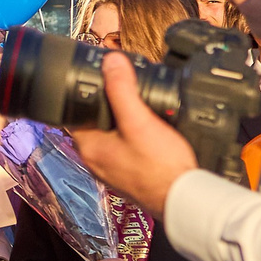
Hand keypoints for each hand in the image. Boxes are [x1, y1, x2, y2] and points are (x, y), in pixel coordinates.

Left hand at [71, 54, 199, 217]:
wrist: (184, 199)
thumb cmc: (161, 167)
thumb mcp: (140, 121)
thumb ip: (122, 90)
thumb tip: (111, 62)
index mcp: (89, 147)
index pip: (76, 111)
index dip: (88, 92)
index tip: (102, 78)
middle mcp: (95, 160)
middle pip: (94, 121)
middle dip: (109, 104)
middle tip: (127, 89)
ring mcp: (111, 169)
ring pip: (111, 134)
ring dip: (123, 120)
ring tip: (141, 108)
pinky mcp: (128, 174)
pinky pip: (124, 148)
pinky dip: (133, 136)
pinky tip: (149, 131)